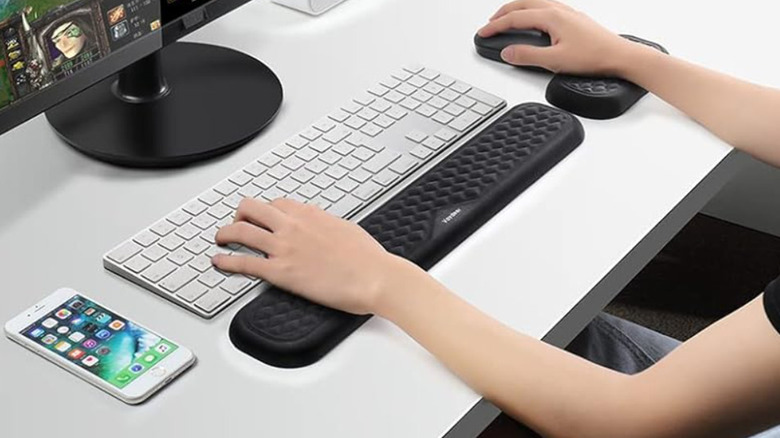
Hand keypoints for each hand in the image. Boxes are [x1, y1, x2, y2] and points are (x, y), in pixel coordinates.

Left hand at [212, 198, 416, 314]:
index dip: (264, 211)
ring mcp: (284, 247)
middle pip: (251, 208)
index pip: (276, 203)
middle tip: (236, 224)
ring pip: (241, 230)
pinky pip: (244, 262)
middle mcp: (292, 225)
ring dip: (225, 233)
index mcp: (309, 214)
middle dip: (239, 214)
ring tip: (220, 239)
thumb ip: (325, 225)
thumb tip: (319, 228)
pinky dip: (226, 261)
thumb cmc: (367, 258)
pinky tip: (219, 262)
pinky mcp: (280, 271)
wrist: (374, 276)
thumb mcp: (345, 228)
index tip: (261, 218)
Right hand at [478, 0, 639, 74]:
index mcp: (550, 16)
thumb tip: (508, 52)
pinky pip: (544, 6)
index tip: (483, 33)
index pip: (514, 18)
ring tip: (506, 19)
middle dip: (502, 14)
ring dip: (515, 10)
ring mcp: (566, 11)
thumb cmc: (594, 56)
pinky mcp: (572, 18)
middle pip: (521, 4)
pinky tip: (531, 20)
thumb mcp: (555, 61)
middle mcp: (558, 9)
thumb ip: (527, 56)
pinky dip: (529, 11)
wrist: (620, 56)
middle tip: (489, 24)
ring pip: (533, 3)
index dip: (495, 26)